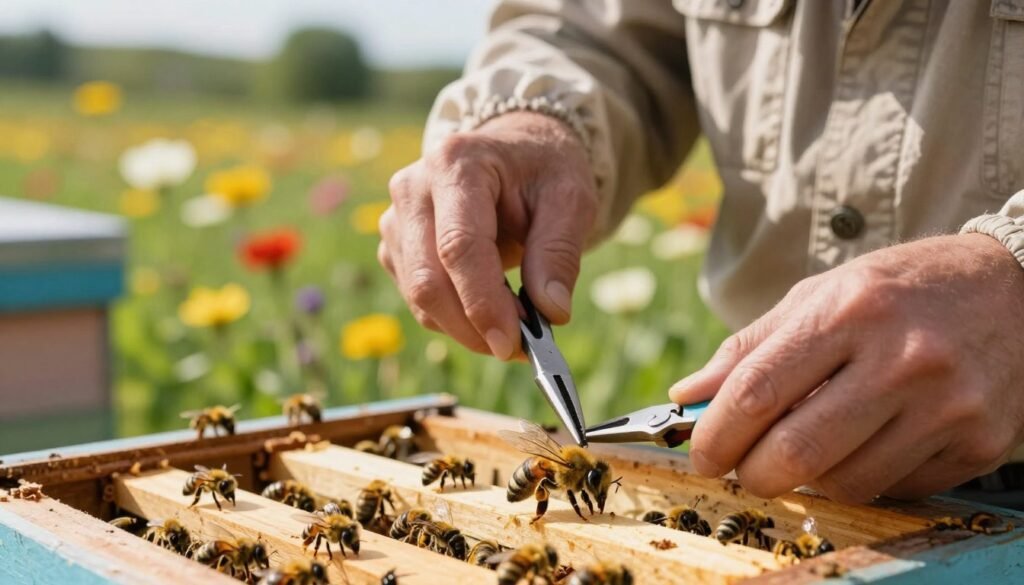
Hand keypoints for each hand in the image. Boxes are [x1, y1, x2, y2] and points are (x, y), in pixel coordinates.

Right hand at [379, 112, 597, 358]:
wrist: (513, 154)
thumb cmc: (542, 172)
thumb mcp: (571, 199)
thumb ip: (560, 252)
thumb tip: (551, 312)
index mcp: (456, 163)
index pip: (459, 246)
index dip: (482, 302)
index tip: (512, 344)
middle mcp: (412, 188)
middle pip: (428, 279)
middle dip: (473, 327)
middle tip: (520, 349)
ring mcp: (395, 219)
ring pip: (420, 298)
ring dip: (467, 328)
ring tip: (515, 325)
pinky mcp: (394, 247)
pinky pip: (419, 301)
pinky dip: (456, 320)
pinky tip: (491, 309)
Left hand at [670, 234, 1023, 502]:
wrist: (1011, 288)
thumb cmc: (898, 289)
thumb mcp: (819, 294)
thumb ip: (750, 346)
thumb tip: (687, 397)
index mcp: (850, 311)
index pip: (757, 392)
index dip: (715, 435)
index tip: (701, 454)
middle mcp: (903, 359)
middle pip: (796, 451)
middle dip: (751, 474)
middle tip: (742, 469)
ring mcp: (947, 406)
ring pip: (845, 483)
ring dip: (807, 480)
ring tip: (805, 451)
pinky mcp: (978, 443)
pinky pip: (895, 489)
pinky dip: (862, 479)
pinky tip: (861, 447)